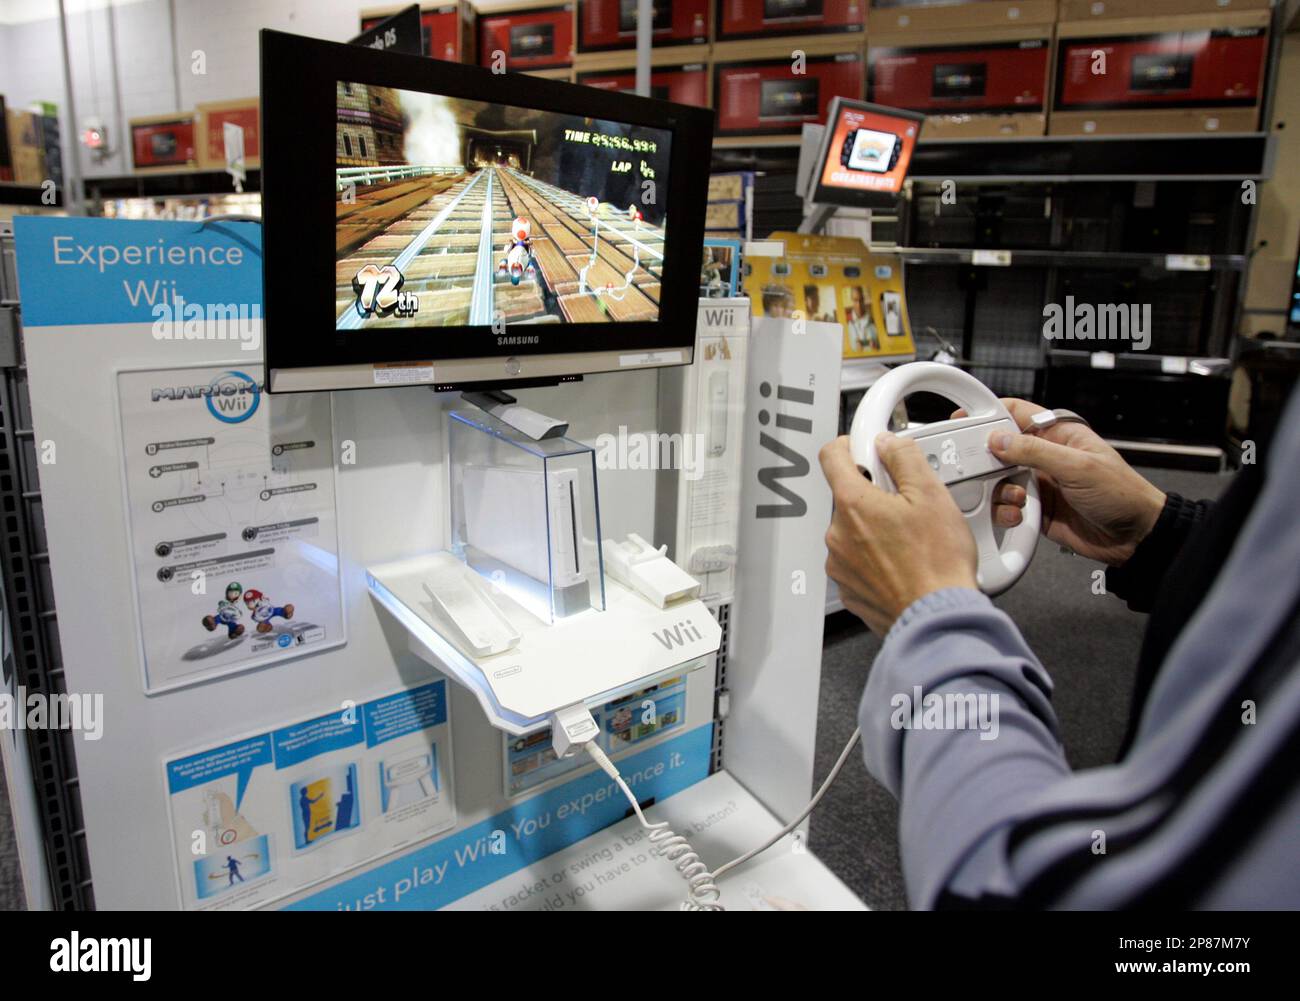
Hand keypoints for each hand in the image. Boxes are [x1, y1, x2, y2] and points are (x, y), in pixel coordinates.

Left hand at [819, 433, 977, 635]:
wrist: (937, 618)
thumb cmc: (937, 564)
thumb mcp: (931, 495)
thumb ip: (904, 458)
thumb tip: (888, 444)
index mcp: (853, 505)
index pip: (831, 457)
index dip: (849, 446)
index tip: (864, 449)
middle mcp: (837, 535)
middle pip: (848, 498)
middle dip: (874, 495)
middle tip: (907, 505)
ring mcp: (840, 565)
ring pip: (853, 532)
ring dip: (875, 529)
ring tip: (910, 540)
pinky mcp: (848, 590)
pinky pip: (857, 562)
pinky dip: (875, 558)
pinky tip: (903, 563)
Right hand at [964, 399, 1165, 565]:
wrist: (1135, 537)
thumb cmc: (1122, 494)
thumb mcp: (1078, 466)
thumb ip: (1034, 451)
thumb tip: (997, 440)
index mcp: (1059, 434)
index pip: (1017, 414)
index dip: (990, 414)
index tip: (965, 420)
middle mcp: (1046, 457)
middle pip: (1000, 450)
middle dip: (989, 462)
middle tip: (982, 470)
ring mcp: (1039, 483)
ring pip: (1000, 481)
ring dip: (1001, 491)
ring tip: (1018, 498)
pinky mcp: (1035, 509)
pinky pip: (1007, 507)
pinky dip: (1007, 512)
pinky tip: (1020, 514)